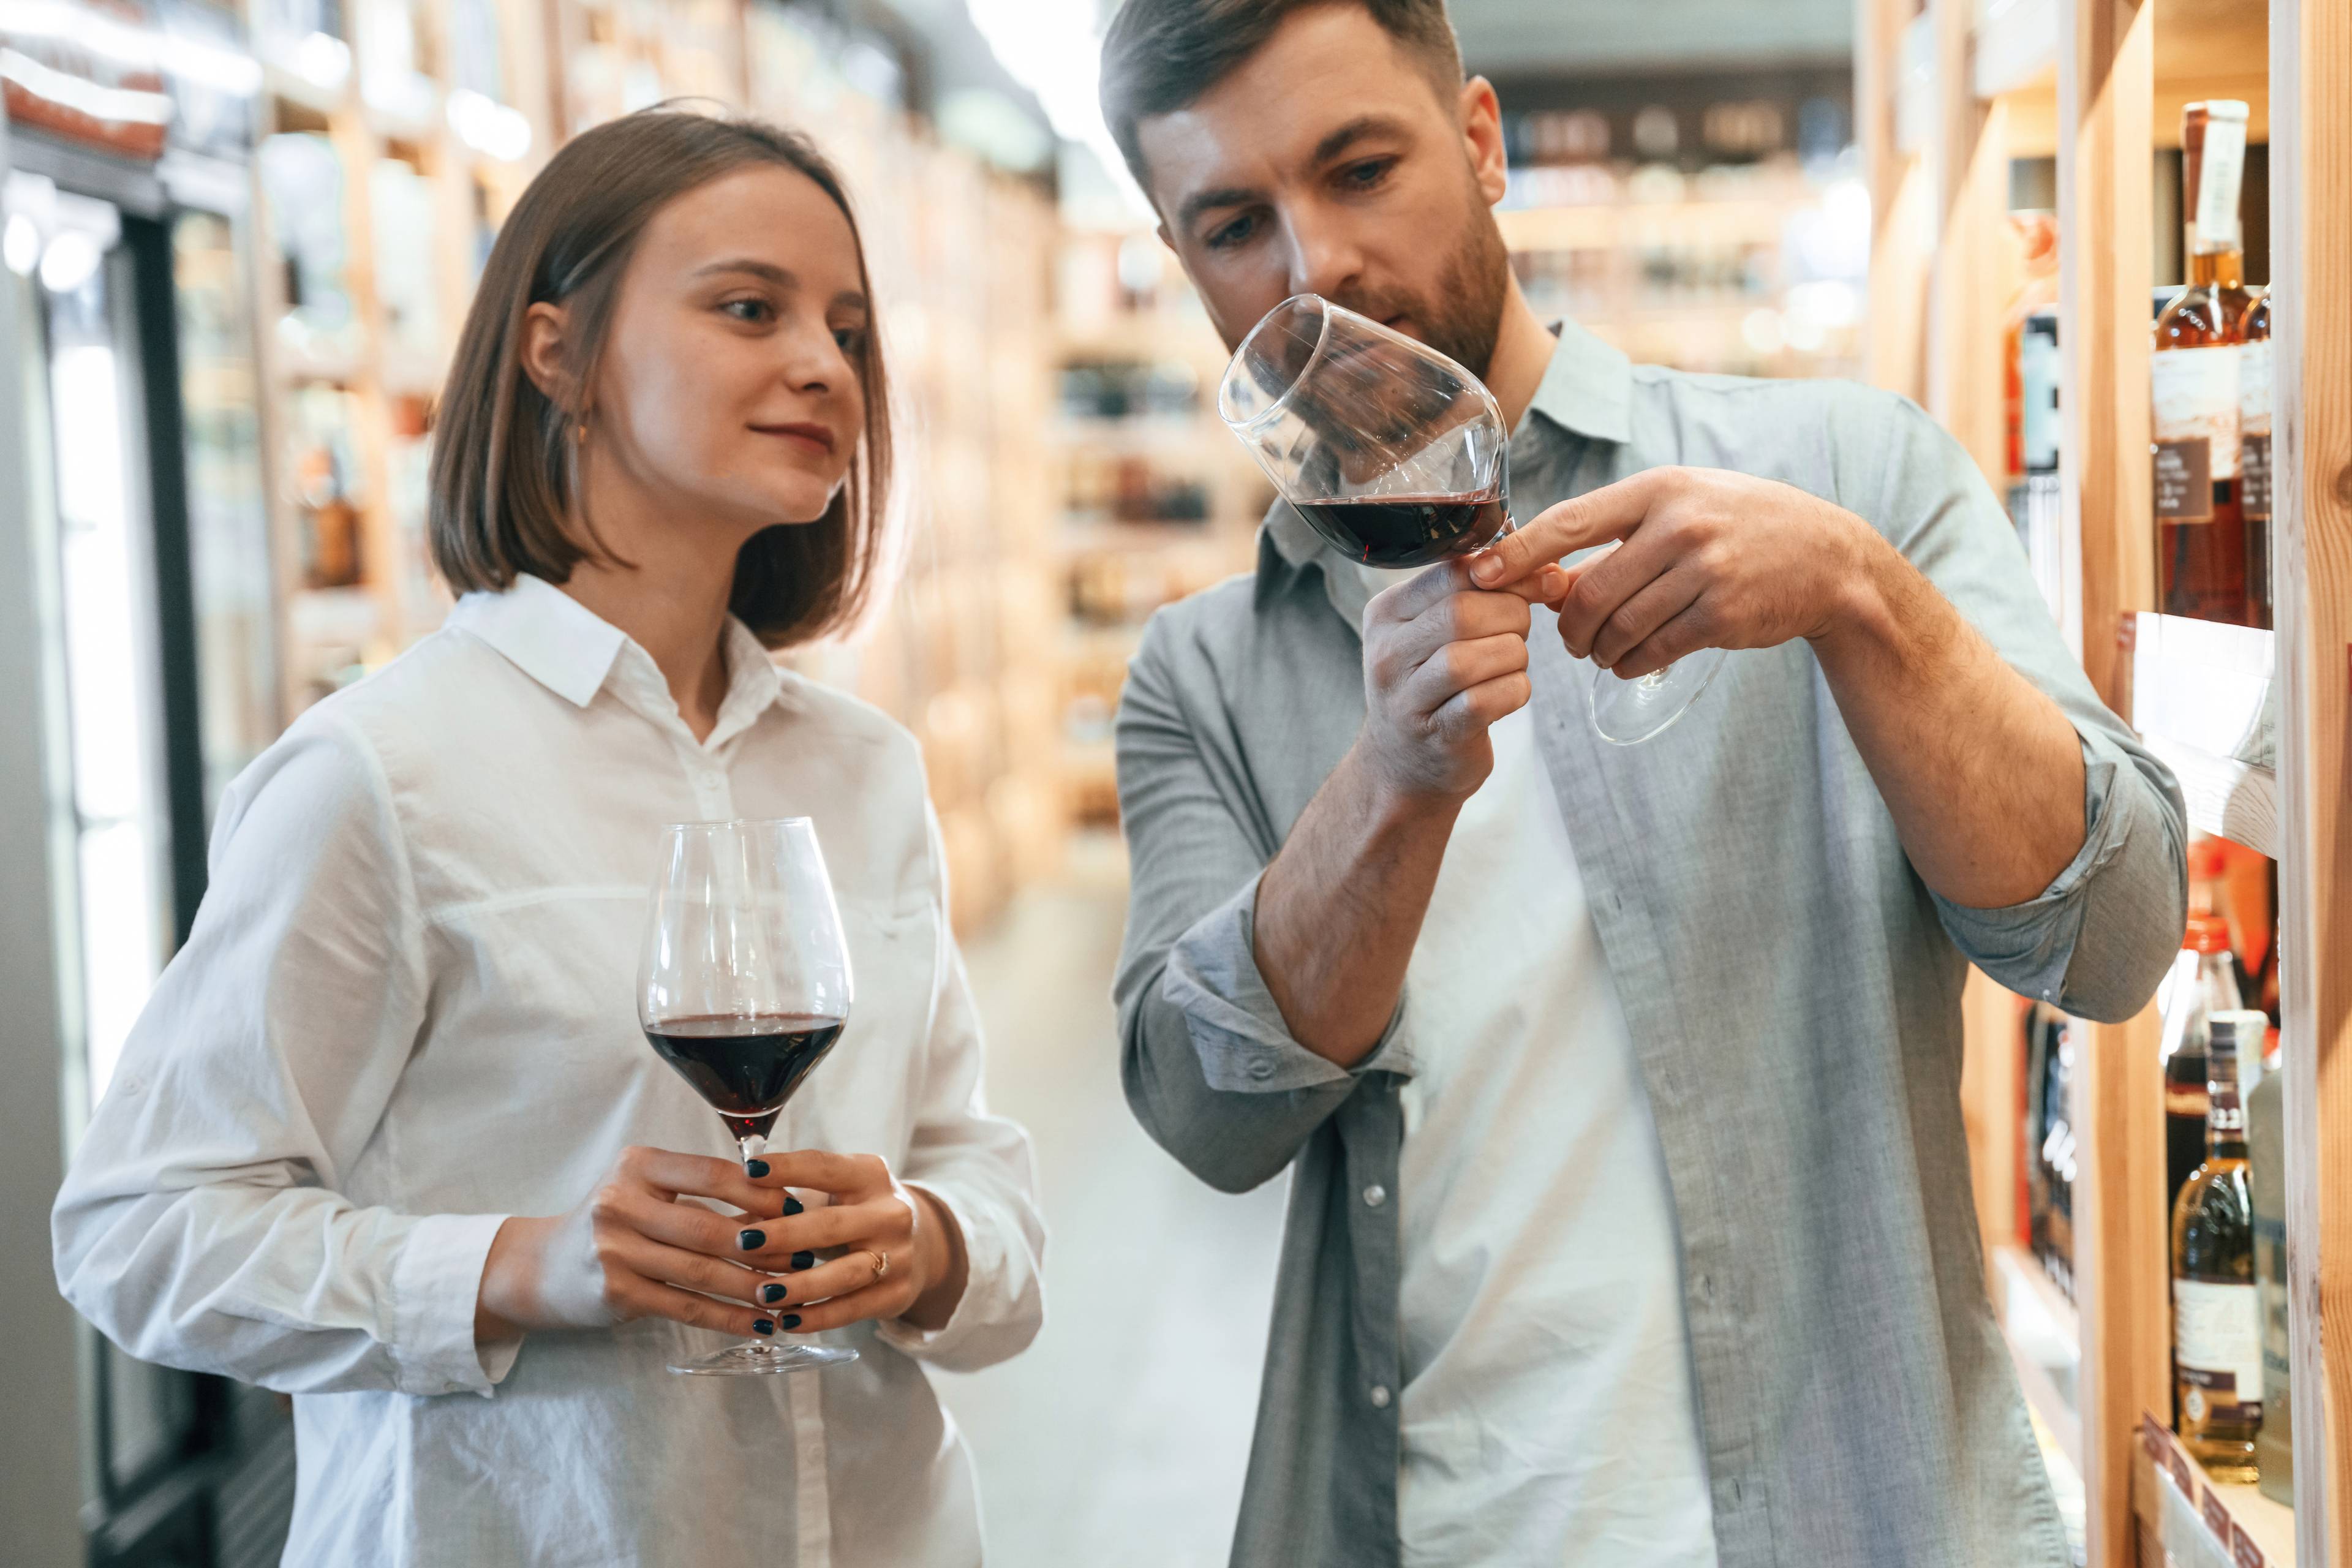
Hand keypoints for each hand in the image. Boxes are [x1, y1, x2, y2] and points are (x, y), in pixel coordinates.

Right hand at [474, 1146, 788, 1344]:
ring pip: (703, 1270)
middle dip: (767, 1244)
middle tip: (807, 1256)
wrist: (541, 1268)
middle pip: (711, 1226)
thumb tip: (780, 1201)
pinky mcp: (617, 1293)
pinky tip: (760, 1323)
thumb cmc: (612, 1223)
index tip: (799, 1208)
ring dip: (754, 1285)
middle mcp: (621, 1202)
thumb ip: (698, 1192)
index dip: (762, 1192)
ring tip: (793, 1293)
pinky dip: (728, 1317)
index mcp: (638, 1165)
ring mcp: (615, 1250)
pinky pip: (686, 1306)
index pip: (713, 1173)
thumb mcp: (644, 1190)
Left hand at [740, 1151, 967, 1335]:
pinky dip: (818, 1317)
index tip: (747, 1171)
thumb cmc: (855, 1213)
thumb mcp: (832, 1194)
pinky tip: (786, 1321)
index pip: (825, 1167)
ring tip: (761, 1293)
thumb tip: (724, 1218)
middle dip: (786, 1234)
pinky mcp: (898, 1293)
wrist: (920, 1246)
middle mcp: (890, 1211)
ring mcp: (899, 1254)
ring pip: (844, 1274)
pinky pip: (852, 1309)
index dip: (787, 1169)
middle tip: (744, 1242)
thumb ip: (785, 1202)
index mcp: (870, 1175)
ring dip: (800, 1285)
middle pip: (832, 1224)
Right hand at [1355, 557, 1564, 802]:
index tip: (1541, 581)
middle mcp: (1387, 653)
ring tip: (1510, 666)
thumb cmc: (1433, 687)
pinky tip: (1508, 693)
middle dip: (1512, 617)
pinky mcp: (1437, 735)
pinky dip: (1513, 692)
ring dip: (1513, 657)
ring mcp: (1406, 699)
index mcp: (1386, 613)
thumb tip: (1548, 568)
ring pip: (1473, 658)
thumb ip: (1478, 595)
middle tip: (1518, 633)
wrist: (1403, 766)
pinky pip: (1487, 701)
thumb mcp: (1438, 631)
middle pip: (1463, 612)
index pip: (1451, 573)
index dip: (1507, 573)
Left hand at [1468, 466, 1887, 678]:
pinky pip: (1652, 651)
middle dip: (1569, 626)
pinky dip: (1630, 664)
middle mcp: (1680, 525)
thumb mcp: (1683, 507)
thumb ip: (1619, 535)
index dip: (1519, 553)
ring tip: (1603, 652)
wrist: (1829, 560)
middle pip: (1590, 592)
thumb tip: (1547, 579)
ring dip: (1600, 650)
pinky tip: (1630, 662)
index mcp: (1659, 489)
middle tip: (1570, 640)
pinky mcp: (1723, 617)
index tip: (1481, 574)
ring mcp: (1705, 571)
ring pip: (1618, 627)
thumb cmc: (1740, 528)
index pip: (1569, 521)